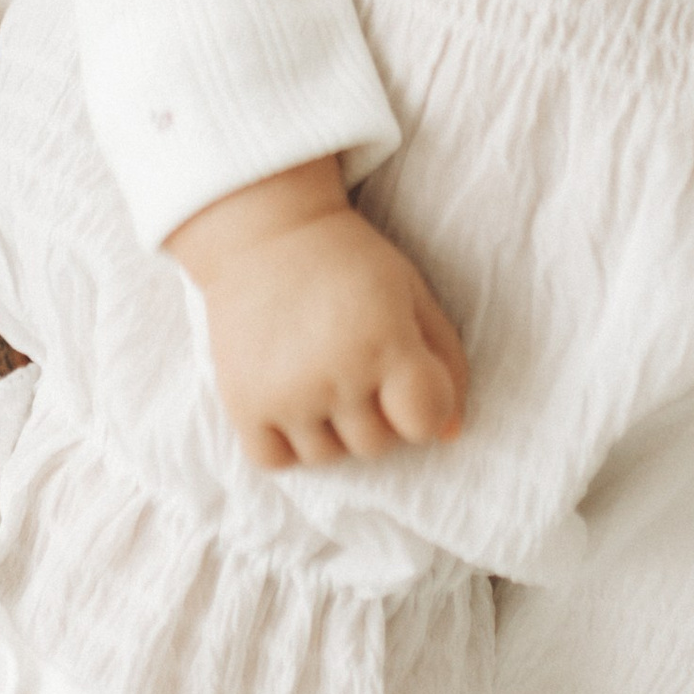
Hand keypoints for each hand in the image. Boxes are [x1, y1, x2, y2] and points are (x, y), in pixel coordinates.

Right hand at [168, 160, 469, 469]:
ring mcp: (287, 394)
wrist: (264, 232)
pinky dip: (285, 442)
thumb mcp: (410, 291)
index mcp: (386, 338)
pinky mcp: (243, 405)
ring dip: (331, 427)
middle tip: (355, 362)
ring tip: (320, 373)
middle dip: (377, 412)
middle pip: (377, 444)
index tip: (409, 378)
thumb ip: (445, 359)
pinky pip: (276, 461)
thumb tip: (450, 432)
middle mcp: (336, 372)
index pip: (425, 420)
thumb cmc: (349, 260)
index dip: (425, 406)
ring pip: (329, 457)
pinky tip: (288, 398)